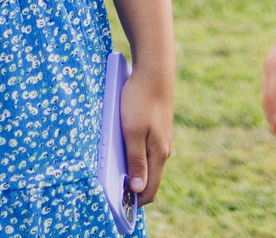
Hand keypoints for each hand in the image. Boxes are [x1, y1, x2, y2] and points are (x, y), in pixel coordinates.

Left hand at [121, 63, 174, 205]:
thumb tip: (137, 190)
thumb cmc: (140, 100)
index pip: (150, 189)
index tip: (119, 206)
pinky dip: (135, 156)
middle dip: (132, 188)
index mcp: (159, 154)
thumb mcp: (132, 132)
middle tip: (112, 190)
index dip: (135, 202)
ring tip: (114, 171)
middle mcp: (163, 150)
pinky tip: (122, 149)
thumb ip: (135, 161)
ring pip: (147, 164)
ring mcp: (161, 138)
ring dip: (133, 171)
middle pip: (149, 179)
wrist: (155, 70)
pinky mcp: (157, 128)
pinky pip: (146, 150)